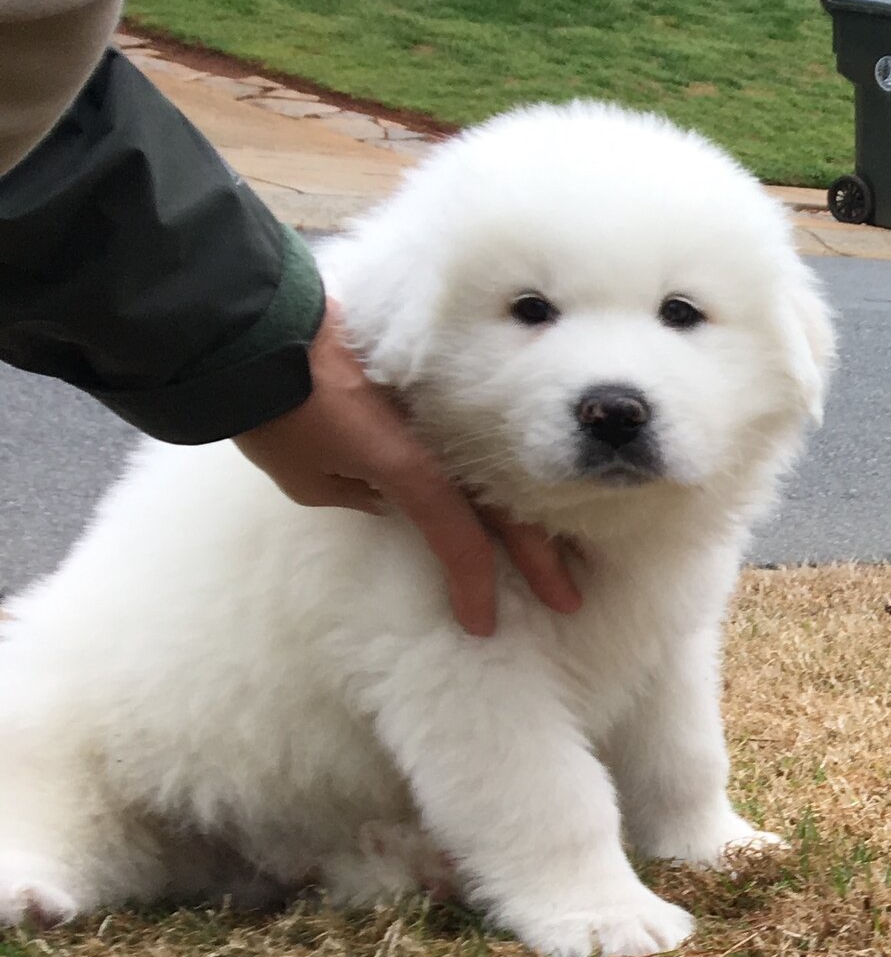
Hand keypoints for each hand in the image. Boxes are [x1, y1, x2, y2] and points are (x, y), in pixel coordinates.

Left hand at [233, 302, 579, 636]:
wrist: (257, 332)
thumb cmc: (276, 413)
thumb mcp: (309, 477)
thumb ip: (359, 494)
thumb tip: (389, 495)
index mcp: (414, 468)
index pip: (461, 540)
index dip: (476, 586)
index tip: (484, 624)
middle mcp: (441, 440)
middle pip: (507, 509)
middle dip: (540, 559)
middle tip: (568, 600)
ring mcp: (442, 409)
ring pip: (503, 470)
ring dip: (533, 513)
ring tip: (559, 546)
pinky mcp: (432, 385)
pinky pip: (477, 437)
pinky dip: (500, 468)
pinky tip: (520, 480)